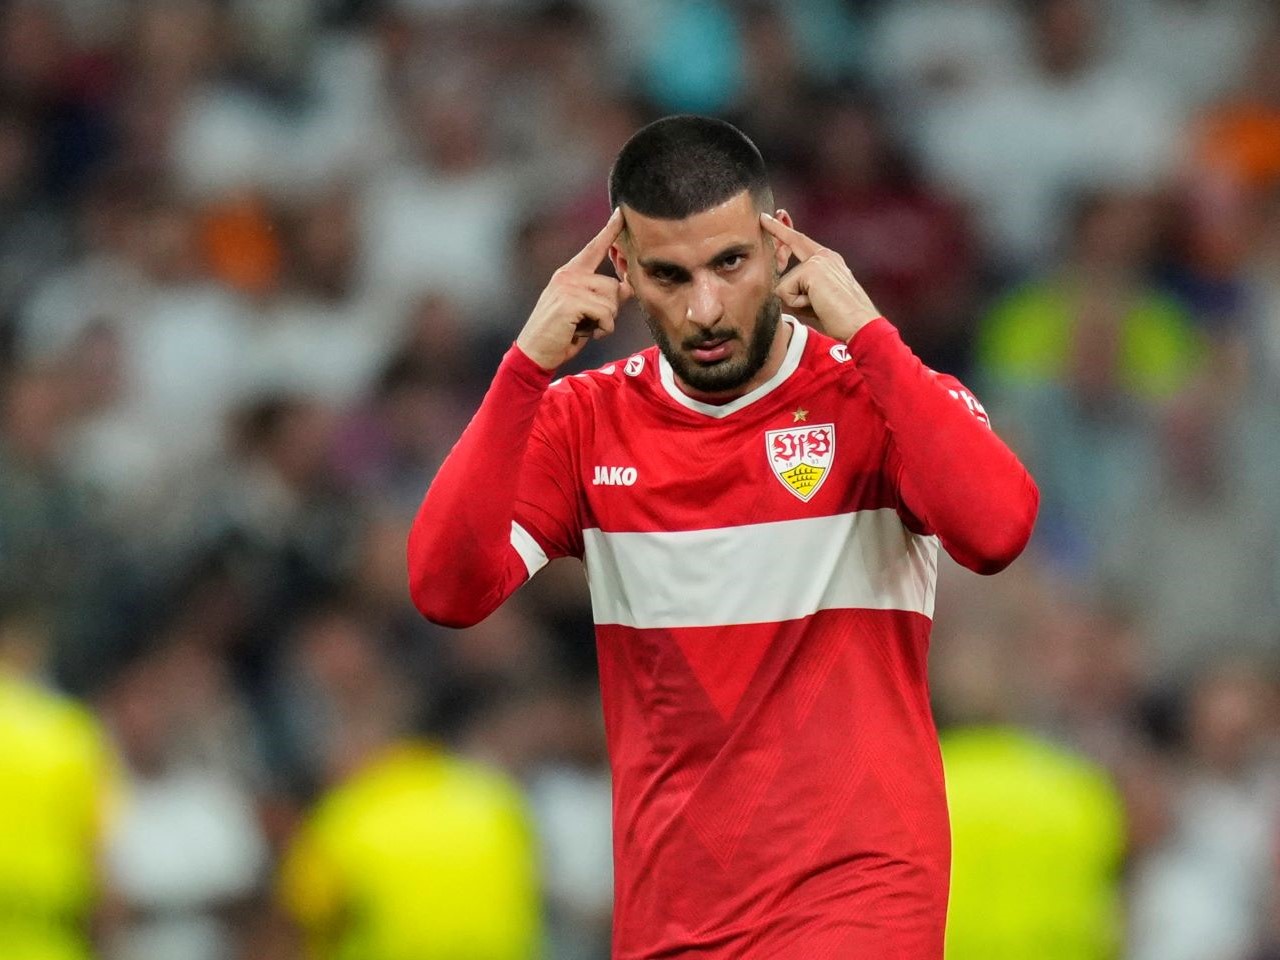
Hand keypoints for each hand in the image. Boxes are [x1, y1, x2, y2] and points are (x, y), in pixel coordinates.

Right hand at [516, 208, 632, 370]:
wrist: (535, 352)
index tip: (620, 214)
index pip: (594, 248)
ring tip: (584, 328)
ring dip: (606, 322)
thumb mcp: (585, 311)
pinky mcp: (570, 302)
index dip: (609, 231)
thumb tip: (629, 286)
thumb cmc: (561, 334)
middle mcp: (568, 275)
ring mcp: (568, 287)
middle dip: (610, 310)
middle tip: (589, 323)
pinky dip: (602, 329)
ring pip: (612, 301)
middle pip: (613, 286)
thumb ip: (605, 296)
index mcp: (570, 273)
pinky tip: (583, 333)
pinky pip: (606, 314)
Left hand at [761, 213, 880, 341]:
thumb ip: (798, 288)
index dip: (784, 229)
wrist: (861, 324)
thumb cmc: (840, 319)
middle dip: (775, 228)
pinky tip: (818, 306)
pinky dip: (797, 305)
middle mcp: (825, 256)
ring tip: (820, 306)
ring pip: (784, 283)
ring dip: (795, 301)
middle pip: (791, 241)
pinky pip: (785, 292)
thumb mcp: (815, 299)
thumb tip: (776, 287)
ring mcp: (819, 260)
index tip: (774, 214)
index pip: (801, 241)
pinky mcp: (812, 269)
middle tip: (766, 221)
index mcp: (829, 261)